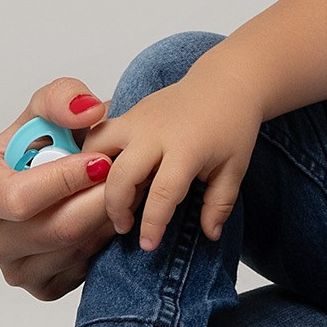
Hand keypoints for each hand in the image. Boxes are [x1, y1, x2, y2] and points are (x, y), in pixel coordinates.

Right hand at [0, 79, 117, 300]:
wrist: (60, 178)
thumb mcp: (48, 108)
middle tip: (123, 177)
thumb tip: (86, 112)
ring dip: (106, 218)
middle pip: (55, 229)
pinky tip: (104, 216)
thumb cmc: (47, 143)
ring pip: (74, 249)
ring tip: (116, 191)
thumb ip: (63, 97)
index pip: (20, 199)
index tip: (100, 161)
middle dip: (98, 200)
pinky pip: (80, 269)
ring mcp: (11, 267)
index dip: (66, 181)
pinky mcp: (40, 286)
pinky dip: (101, 242)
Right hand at [84, 62, 263, 248]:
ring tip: (107, 198)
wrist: (227, 82)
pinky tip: (101, 175)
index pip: (162, 193)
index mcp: (187, 148)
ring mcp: (138, 118)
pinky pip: (98, 134)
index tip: (148, 245)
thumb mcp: (234, 168)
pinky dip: (92, 156)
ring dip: (93, 176)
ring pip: (95, 148)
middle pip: (120, 175)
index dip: (153, 224)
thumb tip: (210, 234)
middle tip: (124, 227)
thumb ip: (219, 203)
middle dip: (116, 208)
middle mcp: (156, 131)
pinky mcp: (128, 112)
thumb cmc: (232, 125)